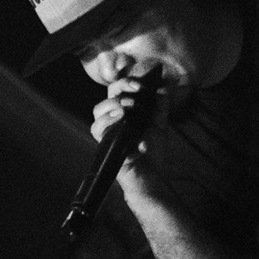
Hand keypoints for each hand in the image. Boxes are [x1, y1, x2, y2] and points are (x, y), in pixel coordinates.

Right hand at [90, 74, 166, 198]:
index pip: (118, 91)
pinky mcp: (104, 144)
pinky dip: (107, 121)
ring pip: (98, 111)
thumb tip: (161, 87)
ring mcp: (107, 132)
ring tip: (127, 107)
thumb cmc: (152, 152)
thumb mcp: (160, 125)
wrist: (151, 175)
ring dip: (112, 105)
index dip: (126, 83)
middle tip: (136, 93)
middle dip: (120, 90)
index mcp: (125, 112)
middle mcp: (113, 120)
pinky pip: (97, 129)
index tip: (141, 84)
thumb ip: (160, 107)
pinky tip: (121, 118)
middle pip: (107, 96)